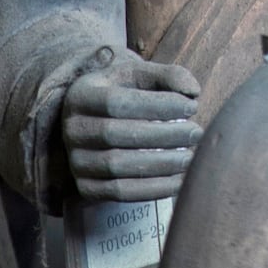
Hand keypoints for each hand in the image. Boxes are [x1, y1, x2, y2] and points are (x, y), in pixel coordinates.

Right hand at [58, 48, 205, 207]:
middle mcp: (71, 129)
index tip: (191, 105)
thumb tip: (193, 92)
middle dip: (162, 135)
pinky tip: (181, 180)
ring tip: (191, 156)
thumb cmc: (127, 93)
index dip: (156, 105)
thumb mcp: (142, 75)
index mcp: (80, 95)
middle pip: (116, 135)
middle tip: (196, 132)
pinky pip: (120, 192)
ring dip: (161, 163)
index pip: (116, 102)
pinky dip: (153, 188)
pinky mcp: (86, 188)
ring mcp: (75, 161)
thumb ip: (169, 76)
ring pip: (117, 166)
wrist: (101, 123)